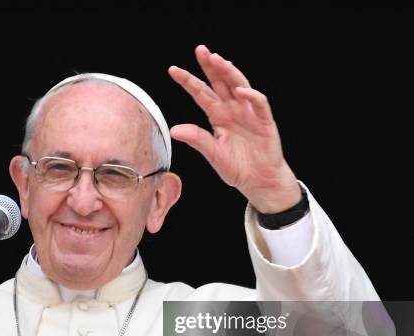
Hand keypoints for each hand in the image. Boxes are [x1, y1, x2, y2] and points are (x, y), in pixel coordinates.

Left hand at [168, 45, 300, 213]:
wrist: (258, 182)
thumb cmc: (236, 167)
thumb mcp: (213, 154)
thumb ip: (197, 139)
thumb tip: (174, 130)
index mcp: (218, 116)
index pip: (201, 93)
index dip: (188, 81)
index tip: (173, 70)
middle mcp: (232, 110)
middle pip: (220, 83)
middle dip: (211, 66)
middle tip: (200, 50)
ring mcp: (249, 113)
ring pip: (239, 86)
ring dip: (229, 73)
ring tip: (218, 60)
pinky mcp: (264, 121)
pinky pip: (259, 103)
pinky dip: (251, 96)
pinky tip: (240, 90)